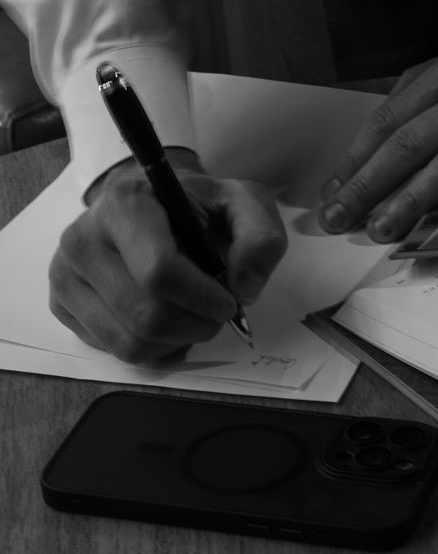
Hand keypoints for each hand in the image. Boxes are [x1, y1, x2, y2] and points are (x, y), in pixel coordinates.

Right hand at [49, 149, 286, 362]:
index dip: (202, 298)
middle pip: (145, 316)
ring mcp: (65, 274)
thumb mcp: (242, 203)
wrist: (153, 203)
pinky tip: (165, 318)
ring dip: (175, 342)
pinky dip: (151, 348)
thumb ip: (260, 237)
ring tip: (193, 316)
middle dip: (194, 326)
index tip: (227, 300)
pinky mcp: (61, 304)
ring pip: (128, 344)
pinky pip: (112, 350)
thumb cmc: (197, 206)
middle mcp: (83, 239)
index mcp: (125, 204)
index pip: (159, 272)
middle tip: (215, 314)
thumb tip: (245, 288)